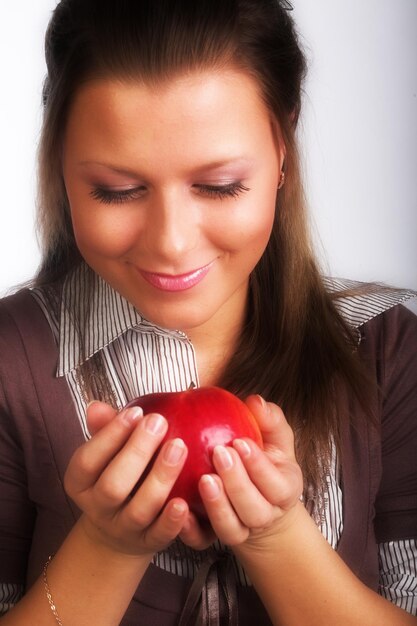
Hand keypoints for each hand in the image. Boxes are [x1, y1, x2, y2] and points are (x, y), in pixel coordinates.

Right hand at [64, 401, 189, 557]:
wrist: (118, 532)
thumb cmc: (116, 476)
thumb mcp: (106, 455)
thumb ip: (105, 430)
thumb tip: (96, 406)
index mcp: (80, 483)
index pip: (87, 460)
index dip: (110, 436)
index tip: (136, 412)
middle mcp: (98, 508)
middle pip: (113, 486)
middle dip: (136, 452)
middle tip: (159, 422)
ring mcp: (123, 529)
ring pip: (139, 510)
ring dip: (160, 478)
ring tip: (179, 447)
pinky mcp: (148, 543)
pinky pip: (159, 535)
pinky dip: (172, 520)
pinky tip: (185, 500)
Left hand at [189, 395, 302, 549]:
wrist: (259, 501)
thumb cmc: (265, 461)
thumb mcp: (274, 439)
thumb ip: (270, 420)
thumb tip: (255, 401)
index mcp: (284, 491)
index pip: (277, 485)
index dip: (259, 466)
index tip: (240, 442)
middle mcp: (264, 515)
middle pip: (254, 509)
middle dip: (237, 482)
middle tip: (219, 453)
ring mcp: (241, 531)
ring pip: (231, 528)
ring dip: (217, 506)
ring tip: (203, 479)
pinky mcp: (214, 538)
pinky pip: (203, 541)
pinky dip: (191, 529)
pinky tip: (179, 507)